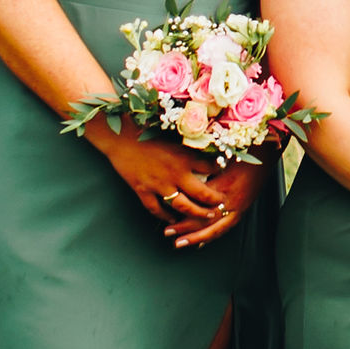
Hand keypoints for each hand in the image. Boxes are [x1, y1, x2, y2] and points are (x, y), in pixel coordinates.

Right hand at [95, 123, 263, 250]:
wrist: (119, 136)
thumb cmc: (146, 129)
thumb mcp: (173, 133)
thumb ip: (190, 141)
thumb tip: (208, 140)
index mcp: (184, 156)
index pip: (211, 168)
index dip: (222, 173)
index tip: (229, 176)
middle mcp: (175, 173)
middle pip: (201, 193)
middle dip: (214, 202)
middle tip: (223, 207)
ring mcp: (159, 184)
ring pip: (183, 206)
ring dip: (196, 213)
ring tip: (205, 217)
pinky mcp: (143, 190)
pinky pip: (156, 209)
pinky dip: (165, 216)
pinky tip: (172, 219)